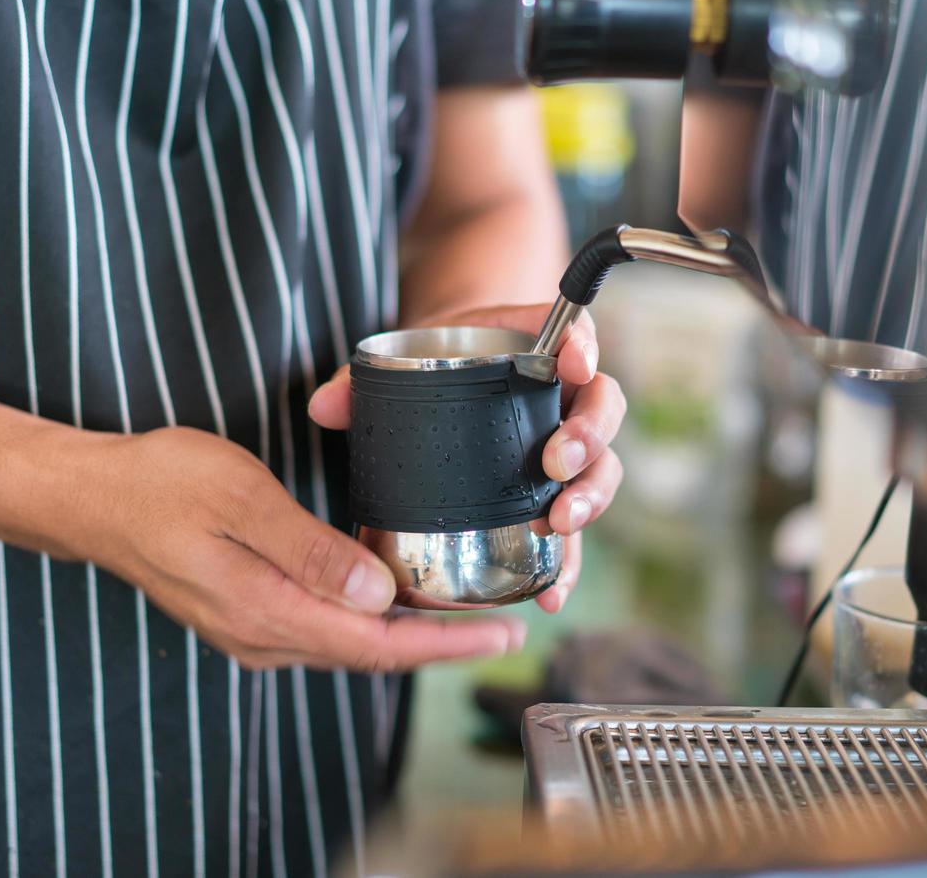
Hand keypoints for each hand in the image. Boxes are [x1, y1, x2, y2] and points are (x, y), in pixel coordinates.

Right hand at [66, 426, 524, 669]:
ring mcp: (253, 631)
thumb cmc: (160, 484)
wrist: (90, 498)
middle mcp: (263, 636)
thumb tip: (377, 594)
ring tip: (469, 615)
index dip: (449, 644)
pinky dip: (373, 622)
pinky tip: (397, 598)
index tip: (505, 632)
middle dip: (444, 644)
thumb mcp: (240, 497)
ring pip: (350, 645)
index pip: (379, 644)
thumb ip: (309, 550)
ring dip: (411, 636)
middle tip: (506, 624)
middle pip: (374, 653)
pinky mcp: (247, 615)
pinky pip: (325, 631)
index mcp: (266, 611)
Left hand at [308, 303, 625, 612]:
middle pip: (603, 409)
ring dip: (589, 497)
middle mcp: (566, 395)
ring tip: (560, 523)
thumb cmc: (432, 368)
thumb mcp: (399, 363)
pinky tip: (551, 592)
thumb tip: (324, 407)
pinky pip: (574, 530)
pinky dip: (567, 563)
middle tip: (556, 463)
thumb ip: (361, 383)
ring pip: (601, 469)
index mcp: (539, 346)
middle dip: (588, 439)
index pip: (576, 334)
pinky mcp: (554, 497)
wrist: (444, 383)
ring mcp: (568, 447)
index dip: (584, 347)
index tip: (573, 364)